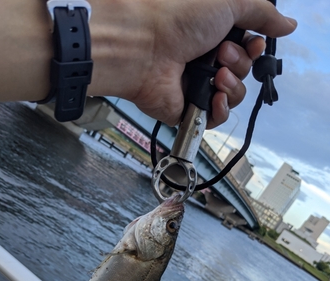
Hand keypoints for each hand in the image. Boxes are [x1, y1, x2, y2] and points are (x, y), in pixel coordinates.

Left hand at [88, 0, 296, 125]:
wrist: (144, 48)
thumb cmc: (177, 18)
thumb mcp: (229, 3)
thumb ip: (261, 14)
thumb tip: (288, 24)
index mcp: (214, 33)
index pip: (247, 48)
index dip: (255, 49)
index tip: (254, 45)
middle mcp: (206, 59)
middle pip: (244, 71)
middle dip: (240, 63)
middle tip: (222, 53)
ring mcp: (197, 85)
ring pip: (234, 95)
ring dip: (232, 84)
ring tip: (215, 73)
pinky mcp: (190, 109)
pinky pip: (218, 117)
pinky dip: (222, 108)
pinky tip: (215, 95)